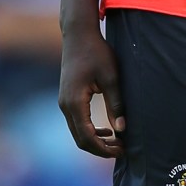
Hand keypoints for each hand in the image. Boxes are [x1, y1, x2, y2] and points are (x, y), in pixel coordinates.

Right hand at [58, 30, 125, 157]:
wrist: (78, 34)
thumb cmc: (97, 52)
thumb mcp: (111, 77)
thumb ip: (116, 104)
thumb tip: (122, 129)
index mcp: (75, 102)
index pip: (87, 137)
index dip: (104, 149)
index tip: (121, 150)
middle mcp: (65, 105)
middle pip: (80, 139)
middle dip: (100, 149)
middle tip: (121, 150)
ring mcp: (64, 102)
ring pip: (77, 132)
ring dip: (95, 140)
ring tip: (116, 142)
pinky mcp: (67, 98)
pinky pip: (76, 122)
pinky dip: (89, 130)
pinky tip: (105, 130)